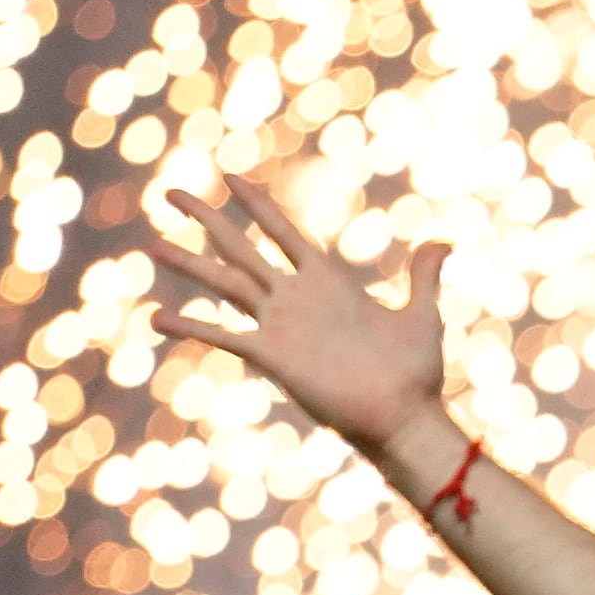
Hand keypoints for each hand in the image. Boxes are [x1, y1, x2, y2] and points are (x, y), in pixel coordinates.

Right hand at [146, 174, 453, 452]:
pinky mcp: (273, 357)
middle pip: (241, 248)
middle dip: (206, 218)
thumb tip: (444, 242)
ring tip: (150, 243)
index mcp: (327, 281)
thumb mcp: (423, 316)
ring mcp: (281, 326)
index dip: (256, 204)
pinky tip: (156, 318)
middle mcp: (296, 299)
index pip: (282, 231)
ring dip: (188, 263)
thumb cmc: (416, 374)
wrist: (404, 419)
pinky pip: (224, 336)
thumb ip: (423, 276)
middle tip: (171, 192)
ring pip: (225, 283)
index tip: (229, 175)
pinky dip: (191, 326)